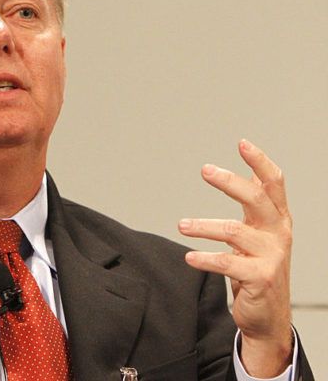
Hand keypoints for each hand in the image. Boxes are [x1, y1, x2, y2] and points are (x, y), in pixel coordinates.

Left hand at [178, 139, 293, 376]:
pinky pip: (227, 262)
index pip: (274, 183)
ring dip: (203, 225)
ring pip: (233, 231)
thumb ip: (258, 205)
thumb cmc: (259, 268)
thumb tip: (252, 171)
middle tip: (205, 169)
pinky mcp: (260, 277)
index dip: (260, 162)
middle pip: (256, 198)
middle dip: (230, 181)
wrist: (268, 316)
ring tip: (181, 225)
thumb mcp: (262, 233)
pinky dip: (205, 258)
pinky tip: (189, 257)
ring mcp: (271, 256)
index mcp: (278, 219)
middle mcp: (278, 233)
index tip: (242, 142)